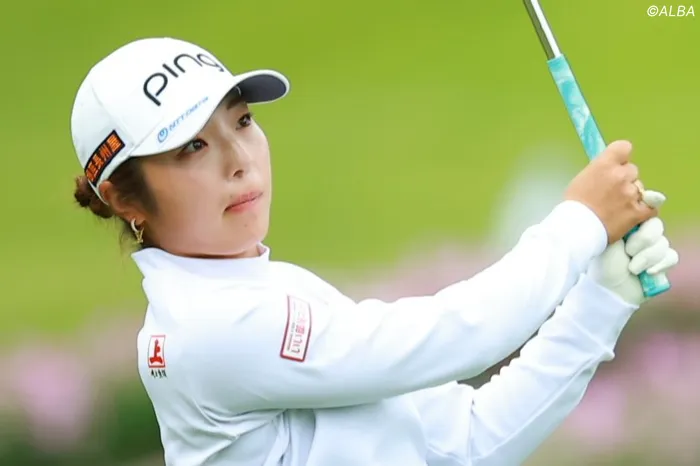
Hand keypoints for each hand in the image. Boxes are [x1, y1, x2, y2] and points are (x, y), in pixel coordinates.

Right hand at [564, 140, 656, 243]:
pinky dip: (645, 210)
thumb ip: (598, 171)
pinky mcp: (639, 212)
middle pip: (632, 170)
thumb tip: (607, 172)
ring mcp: (632, 194)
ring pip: (640, 188)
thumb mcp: (581, 179)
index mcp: (605, 164)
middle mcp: (621, 175)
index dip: (621, 157)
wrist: (577, 229)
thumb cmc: (574, 205)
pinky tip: (635, 214)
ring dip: (633, 195)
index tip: (616, 165)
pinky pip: (651, 207)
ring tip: (619, 208)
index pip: (624, 147)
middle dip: (625, 179)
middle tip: (613, 192)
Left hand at [587, 190, 678, 305]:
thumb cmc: (599, 260)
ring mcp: (652, 248)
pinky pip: (671, 256)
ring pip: (663, 242)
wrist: (603, 289)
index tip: (641, 214)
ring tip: (630, 266)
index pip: (644, 209)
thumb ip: (625, 215)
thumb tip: (649, 195)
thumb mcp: (608, 234)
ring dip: (646, 256)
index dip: (645, 212)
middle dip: (643, 240)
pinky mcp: (661, 263)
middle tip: (628, 250)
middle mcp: (640, 233)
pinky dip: (658, 265)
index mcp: (625, 223)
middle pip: (656, 225)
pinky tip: (644, 272)